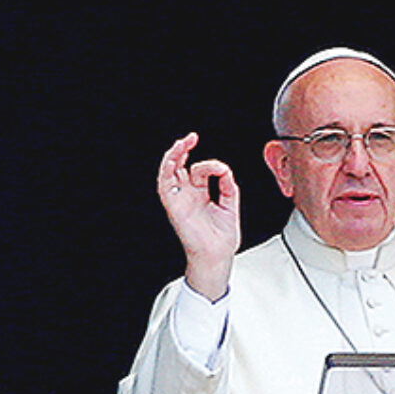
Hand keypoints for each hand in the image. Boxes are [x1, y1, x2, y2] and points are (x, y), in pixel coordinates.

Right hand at [156, 132, 239, 300]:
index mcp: (200, 195)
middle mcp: (187, 196)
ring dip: (173, 156)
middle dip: (183, 150)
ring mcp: (180, 201)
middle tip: (191, 138)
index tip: (222, 169)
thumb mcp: (230, 205)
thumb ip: (228, 186)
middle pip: (179, 166)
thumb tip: (225, 170)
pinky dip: (166, 172)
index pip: (199, 170)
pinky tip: (172, 160)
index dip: (210, 165)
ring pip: (168, 172)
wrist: (218, 255)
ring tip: (182, 143)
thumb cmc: (222, 238)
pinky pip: (164, 186)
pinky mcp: (174, 207)